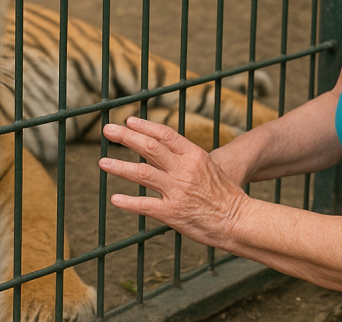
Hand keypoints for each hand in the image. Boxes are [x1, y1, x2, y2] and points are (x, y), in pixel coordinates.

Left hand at [99, 117, 250, 248]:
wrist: (239, 220)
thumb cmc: (224, 193)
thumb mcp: (207, 166)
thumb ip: (183, 158)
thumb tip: (157, 148)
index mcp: (194, 155)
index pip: (164, 134)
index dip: (144, 126)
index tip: (128, 121)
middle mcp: (184, 170)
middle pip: (150, 147)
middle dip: (126, 137)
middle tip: (108, 130)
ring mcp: (177, 191)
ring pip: (143, 173)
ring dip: (120, 166)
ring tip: (103, 162)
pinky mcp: (173, 213)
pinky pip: (145, 205)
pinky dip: (128, 202)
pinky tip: (115, 199)